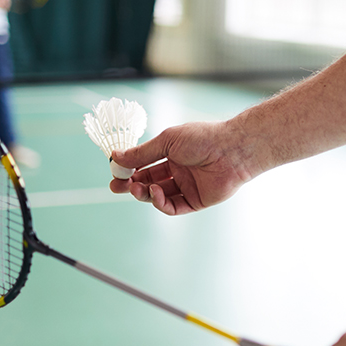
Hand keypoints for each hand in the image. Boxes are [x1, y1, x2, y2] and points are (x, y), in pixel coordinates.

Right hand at [110, 121, 256, 215]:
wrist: (231, 150)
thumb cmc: (203, 138)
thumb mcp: (167, 142)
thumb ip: (142, 153)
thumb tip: (117, 157)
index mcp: (173, 154)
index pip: (145, 164)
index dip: (130, 170)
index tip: (114, 172)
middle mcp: (179, 171)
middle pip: (149, 182)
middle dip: (132, 185)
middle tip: (116, 187)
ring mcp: (187, 187)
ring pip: (159, 196)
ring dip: (145, 194)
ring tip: (137, 188)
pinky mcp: (196, 201)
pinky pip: (173, 207)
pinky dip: (161, 203)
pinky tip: (155, 194)